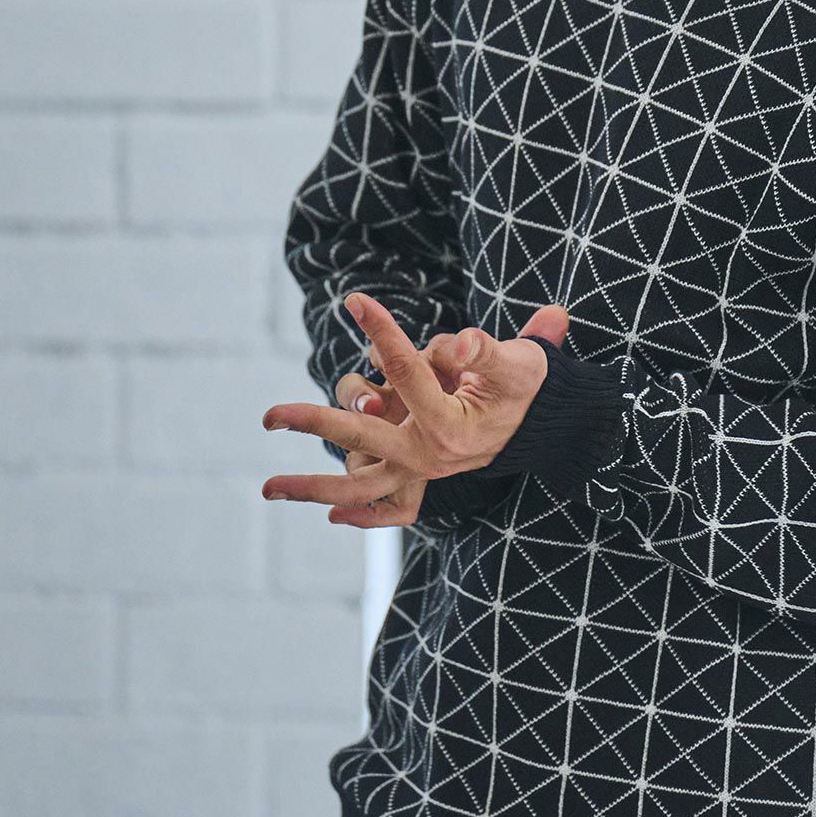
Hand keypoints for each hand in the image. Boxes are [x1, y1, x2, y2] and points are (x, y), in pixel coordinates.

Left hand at [261, 295, 569, 528]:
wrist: (547, 426)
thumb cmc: (528, 385)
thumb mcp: (518, 362)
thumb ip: (485, 351)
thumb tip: (455, 344)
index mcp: (450, 425)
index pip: (406, 370)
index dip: (382, 331)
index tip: (356, 299)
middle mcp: (429, 454)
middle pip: (360, 437)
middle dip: (313, 423)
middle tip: (268, 416)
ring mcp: (422, 470)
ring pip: (360, 486)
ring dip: (314, 487)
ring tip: (268, 488)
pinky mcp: (423, 477)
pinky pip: (390, 507)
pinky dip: (365, 515)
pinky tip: (334, 517)